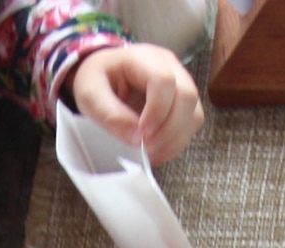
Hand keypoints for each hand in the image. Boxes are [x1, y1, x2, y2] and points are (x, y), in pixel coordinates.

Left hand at [71, 45, 205, 164]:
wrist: (105, 77)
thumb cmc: (97, 81)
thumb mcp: (90, 95)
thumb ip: (110, 115)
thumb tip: (136, 139)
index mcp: (144, 58)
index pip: (164, 81)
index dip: (157, 111)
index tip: (140, 135)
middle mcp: (170, 67)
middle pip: (187, 97)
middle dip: (169, 130)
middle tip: (146, 148)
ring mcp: (181, 84)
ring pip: (194, 114)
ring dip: (175, 139)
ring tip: (150, 152)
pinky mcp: (184, 103)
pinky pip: (191, 125)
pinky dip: (177, 142)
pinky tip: (157, 149)